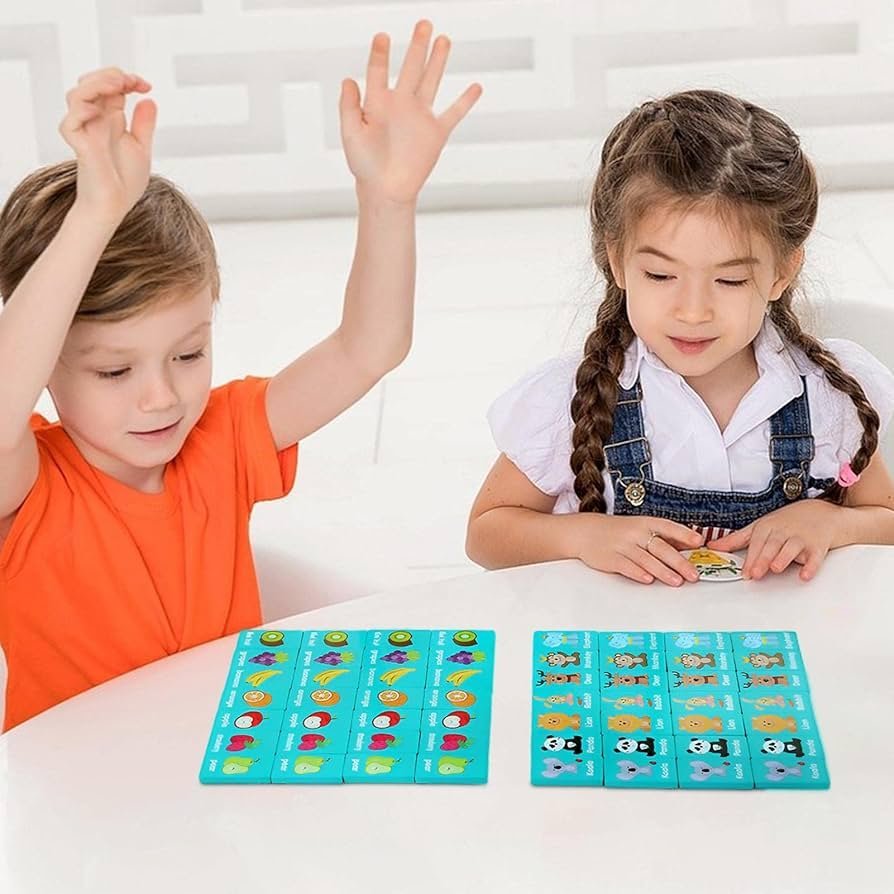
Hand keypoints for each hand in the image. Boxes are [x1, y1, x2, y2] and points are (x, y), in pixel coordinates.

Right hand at [59, 67, 156, 222]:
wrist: (114, 205)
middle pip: (91, 83)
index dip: (126, 79)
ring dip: (96, 85)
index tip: (146, 86)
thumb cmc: (125, 181)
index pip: (110, 86)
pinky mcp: (78, 146)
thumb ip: (144, 125)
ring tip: (118, 87)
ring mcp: (85, 131)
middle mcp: (95, 121)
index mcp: (109, 119)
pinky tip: (101, 112)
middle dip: (111, 75)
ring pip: (77, 95)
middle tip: (132, 82)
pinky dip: (82, 111)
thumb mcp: (141, 148)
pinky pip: (69, 122)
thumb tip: (149, 100)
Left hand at [339, 20, 481, 203]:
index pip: (378, 71)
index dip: (380, 54)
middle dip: (417, 47)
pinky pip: (454, 114)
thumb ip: (348, 107)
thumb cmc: (364, 165)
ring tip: (444, 39)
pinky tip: (476, 86)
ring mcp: (419, 117)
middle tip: (424, 24)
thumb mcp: (351, 134)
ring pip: (431, 82)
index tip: (381, 38)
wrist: (386, 191)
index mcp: (378, 102)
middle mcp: (400, 104)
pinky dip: (465, 101)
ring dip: (438, 61)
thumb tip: (349, 79)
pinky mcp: (436, 133)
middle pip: (410, 69)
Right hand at [574, 515, 705, 585]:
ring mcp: (622, 545)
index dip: (684, 534)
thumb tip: (690, 546)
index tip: (699, 542)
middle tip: (693, 574)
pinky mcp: (610, 558)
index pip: (668, 527)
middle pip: (660, 547)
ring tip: (677, 581)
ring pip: (646, 559)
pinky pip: (626, 566)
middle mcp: (635, 533)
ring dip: (662, 571)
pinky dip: (637, 573)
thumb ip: (663, 537)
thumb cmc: (617, 531)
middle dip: (679, 562)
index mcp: (645, 523)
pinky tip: (648, 579)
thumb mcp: (640, 527)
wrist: (585, 531)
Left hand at [707, 500, 840, 580]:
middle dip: (763, 559)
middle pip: (772, 545)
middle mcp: (784, 532)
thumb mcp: (761, 526)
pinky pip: (815, 557)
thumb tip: (713, 547)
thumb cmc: (788, 521)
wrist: (823, 513)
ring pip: (792, 548)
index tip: (744, 571)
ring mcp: (802, 539)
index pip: (756, 542)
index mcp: (767, 526)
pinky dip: (811, 566)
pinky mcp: (818, 547)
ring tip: (775, 568)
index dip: (750, 557)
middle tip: (755, 573)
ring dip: (783, 558)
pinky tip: (805, 574)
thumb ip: (737, 539)